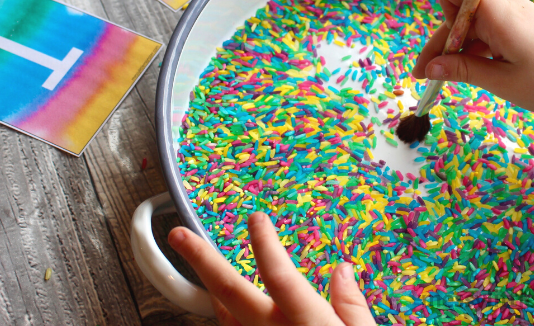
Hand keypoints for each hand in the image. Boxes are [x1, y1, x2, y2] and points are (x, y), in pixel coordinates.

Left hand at [168, 212, 375, 325]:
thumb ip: (354, 307)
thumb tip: (342, 270)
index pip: (279, 275)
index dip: (264, 243)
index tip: (256, 219)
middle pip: (231, 293)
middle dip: (202, 261)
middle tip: (180, 236)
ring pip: (225, 321)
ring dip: (212, 293)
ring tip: (203, 269)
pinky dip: (228, 324)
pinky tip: (226, 314)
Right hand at [412, 0, 533, 116]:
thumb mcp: (501, 82)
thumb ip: (462, 70)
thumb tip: (430, 67)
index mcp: (503, 17)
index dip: (446, 8)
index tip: (443, 45)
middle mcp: (509, 9)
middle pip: (464, 14)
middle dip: (443, 44)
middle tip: (425, 76)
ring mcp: (519, 17)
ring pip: (477, 26)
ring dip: (461, 49)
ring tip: (451, 80)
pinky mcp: (526, 26)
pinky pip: (492, 32)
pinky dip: (479, 49)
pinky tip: (479, 72)